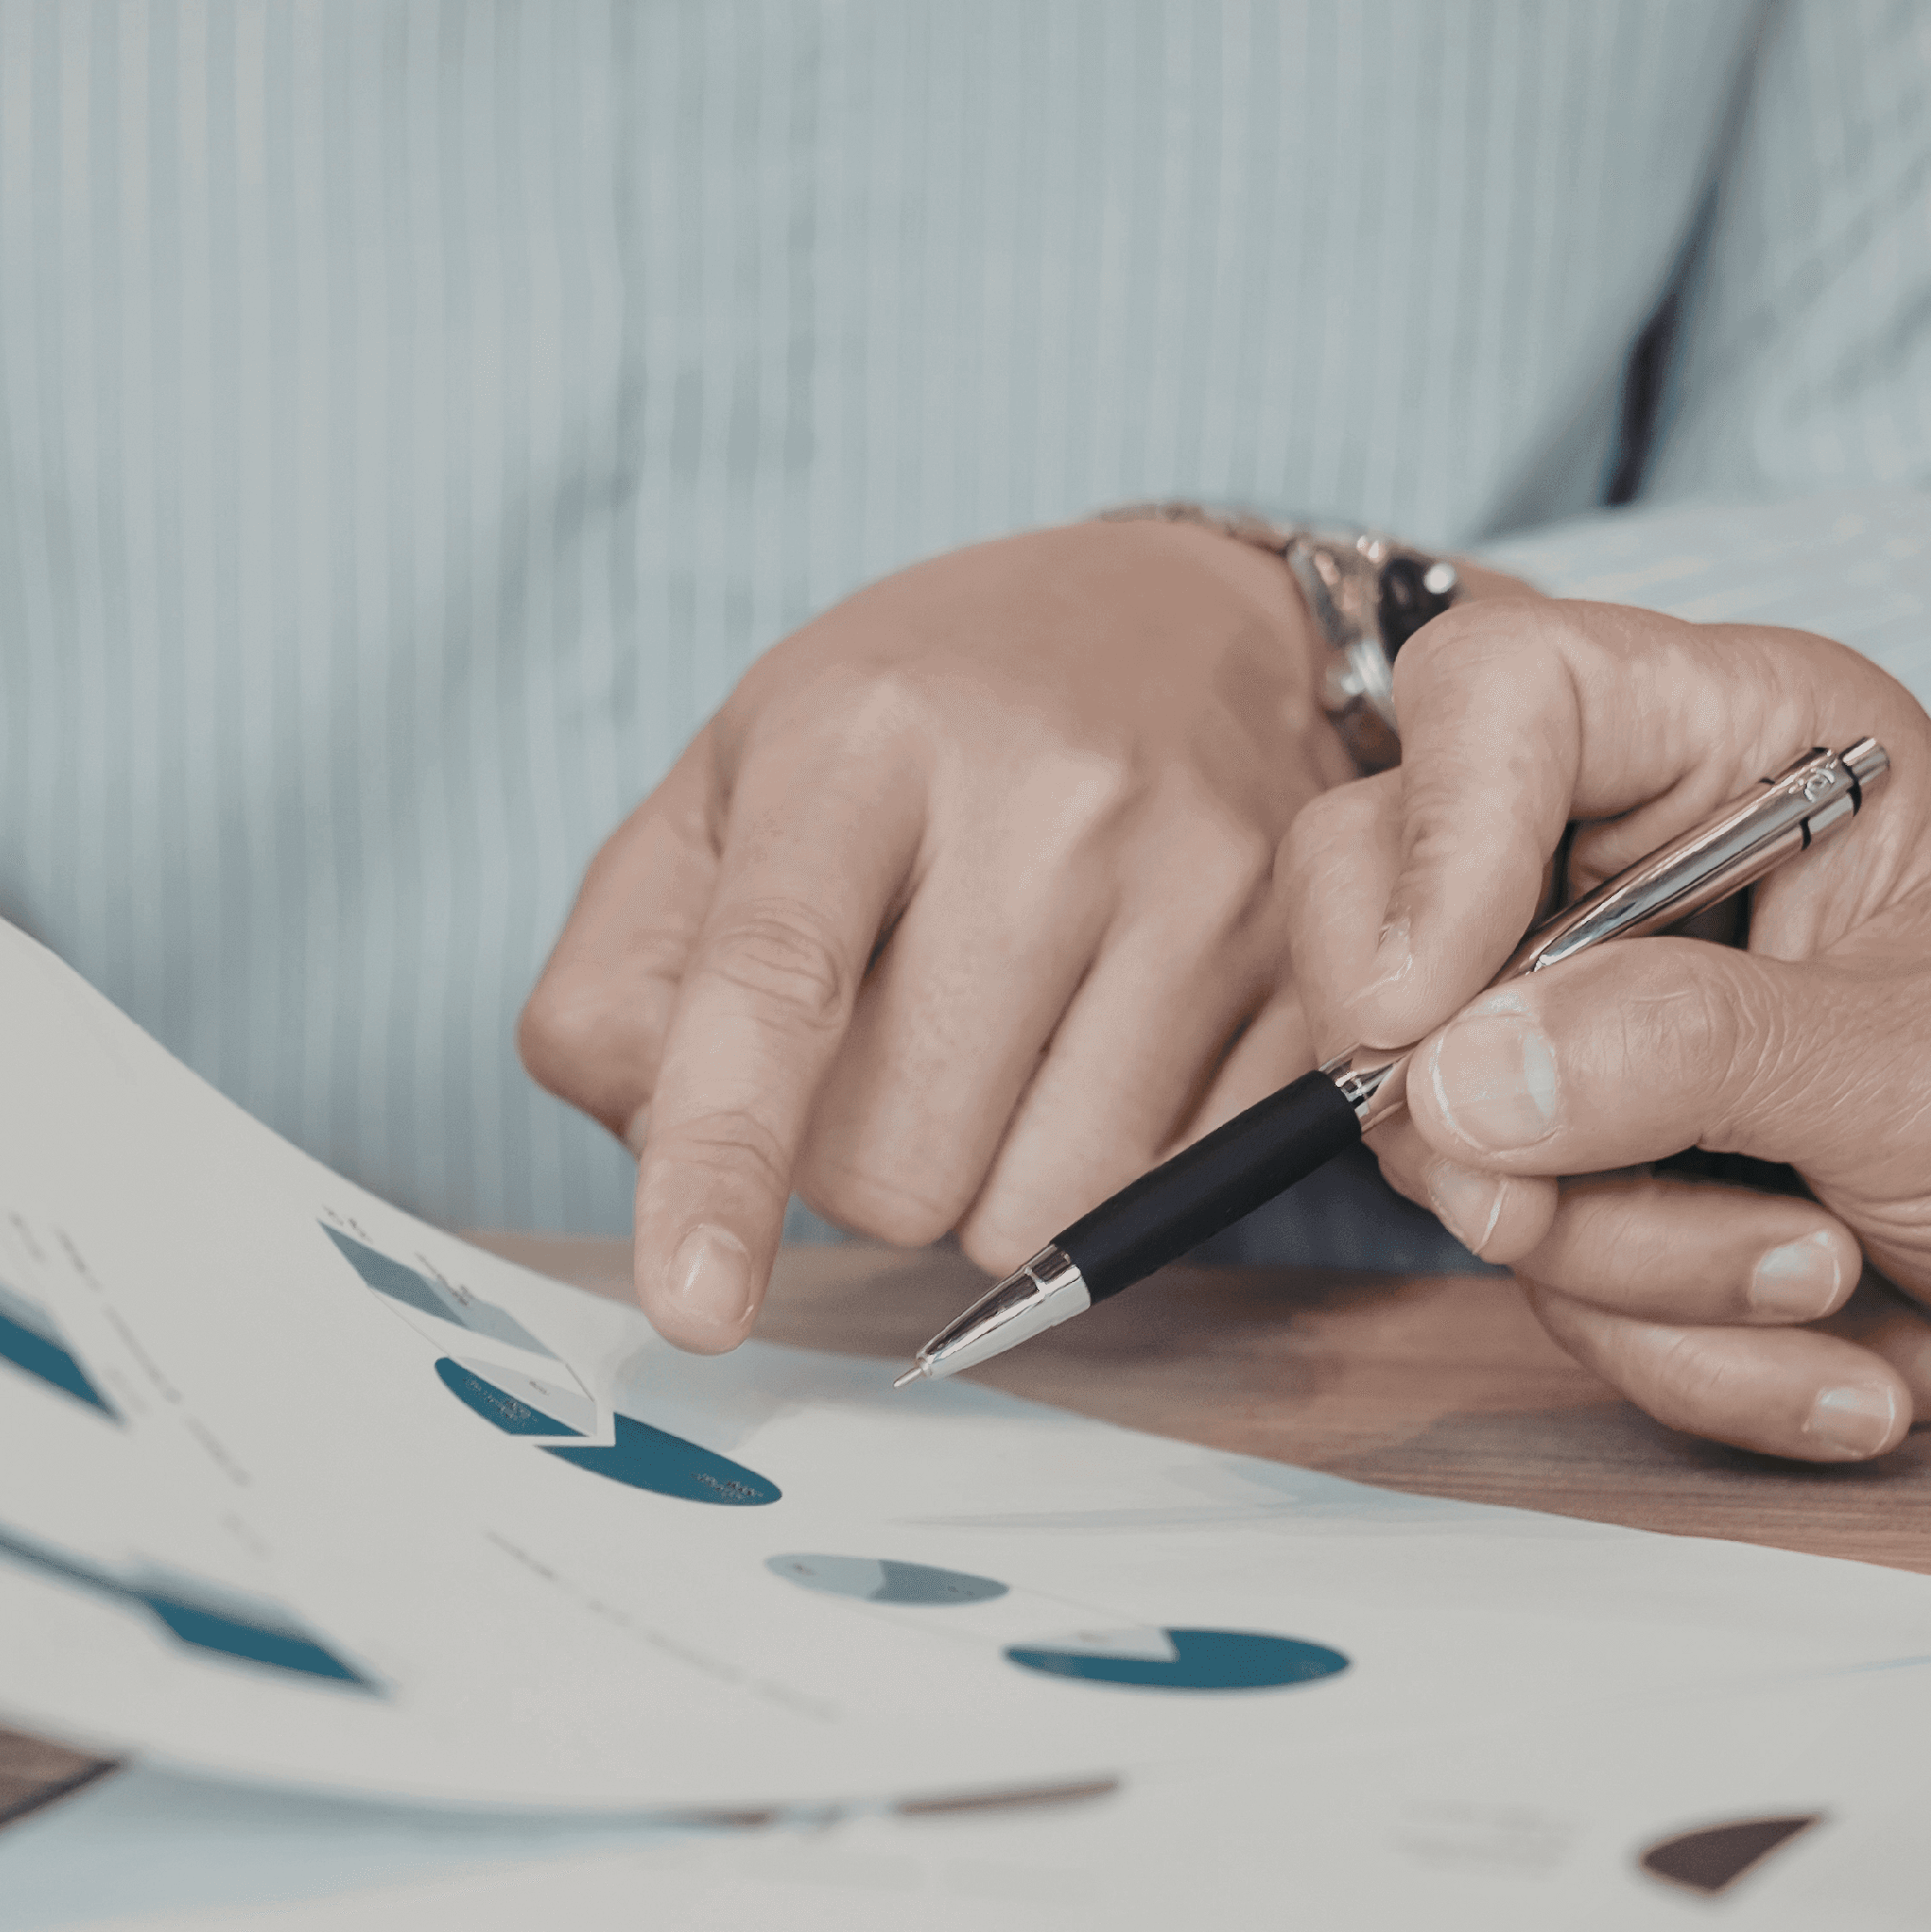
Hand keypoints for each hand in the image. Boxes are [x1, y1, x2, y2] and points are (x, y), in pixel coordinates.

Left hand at [520, 518, 1386, 1349]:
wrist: (1188, 622)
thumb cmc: (918, 736)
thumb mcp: (724, 791)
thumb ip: (626, 975)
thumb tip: (651, 1150)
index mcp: (861, 738)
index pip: (774, 981)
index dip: (719, 1160)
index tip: (691, 1309)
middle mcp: (1049, 800)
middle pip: (898, 1164)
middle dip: (859, 1162)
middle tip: (891, 1036)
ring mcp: (1199, 882)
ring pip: (1033, 1214)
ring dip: (984, 1181)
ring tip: (1002, 1034)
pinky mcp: (1304, 969)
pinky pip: (1160, 1194)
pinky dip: (1104, 1160)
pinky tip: (1108, 1028)